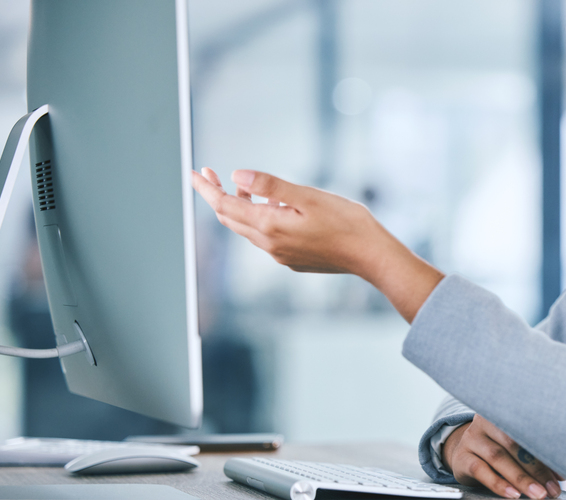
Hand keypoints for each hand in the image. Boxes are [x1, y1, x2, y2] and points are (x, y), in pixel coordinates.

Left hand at [192, 168, 442, 321]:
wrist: (370, 255)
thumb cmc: (345, 222)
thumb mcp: (307, 196)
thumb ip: (270, 185)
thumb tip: (237, 175)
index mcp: (270, 226)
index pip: (225, 206)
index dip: (207, 189)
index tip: (195, 172)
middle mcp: (270, 244)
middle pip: (231, 219)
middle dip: (217, 197)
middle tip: (211, 174)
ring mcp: (281, 255)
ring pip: (248, 229)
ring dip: (241, 207)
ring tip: (247, 187)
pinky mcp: (293, 260)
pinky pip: (266, 238)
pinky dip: (260, 219)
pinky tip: (275, 208)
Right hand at [442, 415, 562, 499]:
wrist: (465, 454)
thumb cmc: (500, 450)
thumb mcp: (518, 449)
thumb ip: (538, 458)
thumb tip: (561, 476)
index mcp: (505, 413)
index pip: (529, 430)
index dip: (547, 451)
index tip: (563, 473)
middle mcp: (486, 421)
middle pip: (515, 444)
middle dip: (537, 469)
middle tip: (552, 489)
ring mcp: (472, 438)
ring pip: (498, 457)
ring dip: (520, 478)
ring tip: (537, 494)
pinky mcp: (461, 457)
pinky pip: (480, 470)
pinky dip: (498, 483)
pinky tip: (513, 494)